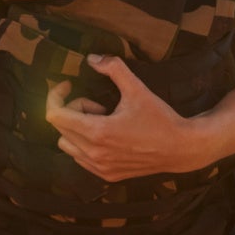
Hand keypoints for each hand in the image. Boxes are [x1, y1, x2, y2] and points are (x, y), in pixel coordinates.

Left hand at [46, 54, 217, 180]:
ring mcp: (100, 167)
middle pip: (59, 127)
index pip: (54, 115)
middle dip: (72, 110)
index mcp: (98, 132)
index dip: (56, 96)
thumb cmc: (160, 118)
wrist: (181, 148)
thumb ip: (113, 68)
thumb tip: (92, 58)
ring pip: (66, 144)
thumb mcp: (137, 88)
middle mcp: (94, 154)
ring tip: (103, 121)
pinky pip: (80, 158)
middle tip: (97, 104)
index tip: (68, 85)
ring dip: (77, 129)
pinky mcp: (107, 175)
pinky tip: (107, 136)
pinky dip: (84, 144)